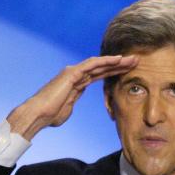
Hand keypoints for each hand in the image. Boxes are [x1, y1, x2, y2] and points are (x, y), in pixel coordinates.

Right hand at [6, 55, 137, 139]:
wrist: (38, 115)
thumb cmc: (50, 115)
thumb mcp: (66, 109)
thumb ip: (71, 104)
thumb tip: (70, 106)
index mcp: (77, 83)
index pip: (99, 75)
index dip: (114, 72)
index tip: (128, 72)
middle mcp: (76, 75)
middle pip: (102, 68)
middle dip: (119, 65)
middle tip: (136, 61)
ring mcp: (74, 72)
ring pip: (99, 64)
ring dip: (116, 61)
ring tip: (132, 59)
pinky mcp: (72, 73)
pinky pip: (91, 64)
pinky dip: (105, 61)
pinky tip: (118, 59)